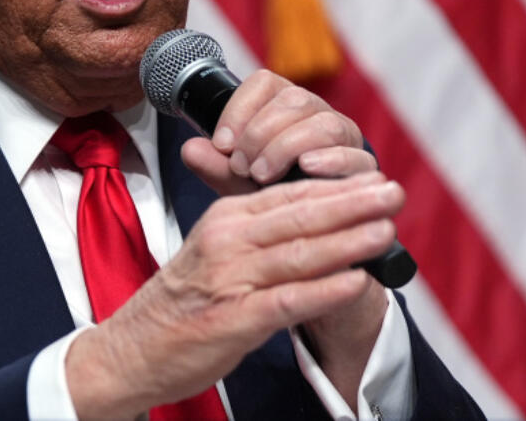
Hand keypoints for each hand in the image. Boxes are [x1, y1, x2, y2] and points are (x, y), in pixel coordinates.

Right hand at [65, 173, 403, 419]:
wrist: (132, 348)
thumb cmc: (182, 301)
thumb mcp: (214, 250)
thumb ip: (259, 230)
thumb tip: (312, 213)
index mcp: (225, 220)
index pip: (288, 194)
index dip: (336, 185)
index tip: (375, 178)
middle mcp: (227, 241)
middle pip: (299, 216)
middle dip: (352, 203)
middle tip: (393, 192)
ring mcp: (230, 280)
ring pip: (298, 253)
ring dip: (347, 240)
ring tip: (385, 230)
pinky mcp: (233, 320)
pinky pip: (286, 301)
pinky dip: (323, 291)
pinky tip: (356, 283)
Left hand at [182, 69, 373, 196]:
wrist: (309, 236)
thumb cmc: (273, 198)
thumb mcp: (238, 184)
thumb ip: (216, 166)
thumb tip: (188, 149)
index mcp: (284, 108)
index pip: (265, 84)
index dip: (240, 108)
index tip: (221, 143)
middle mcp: (316, 115)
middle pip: (294, 99)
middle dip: (260, 131)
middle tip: (239, 165)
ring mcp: (344, 138)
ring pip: (323, 122)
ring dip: (287, 146)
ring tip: (262, 173)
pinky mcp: (364, 166)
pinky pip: (355, 153)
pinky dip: (331, 159)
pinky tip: (308, 167)